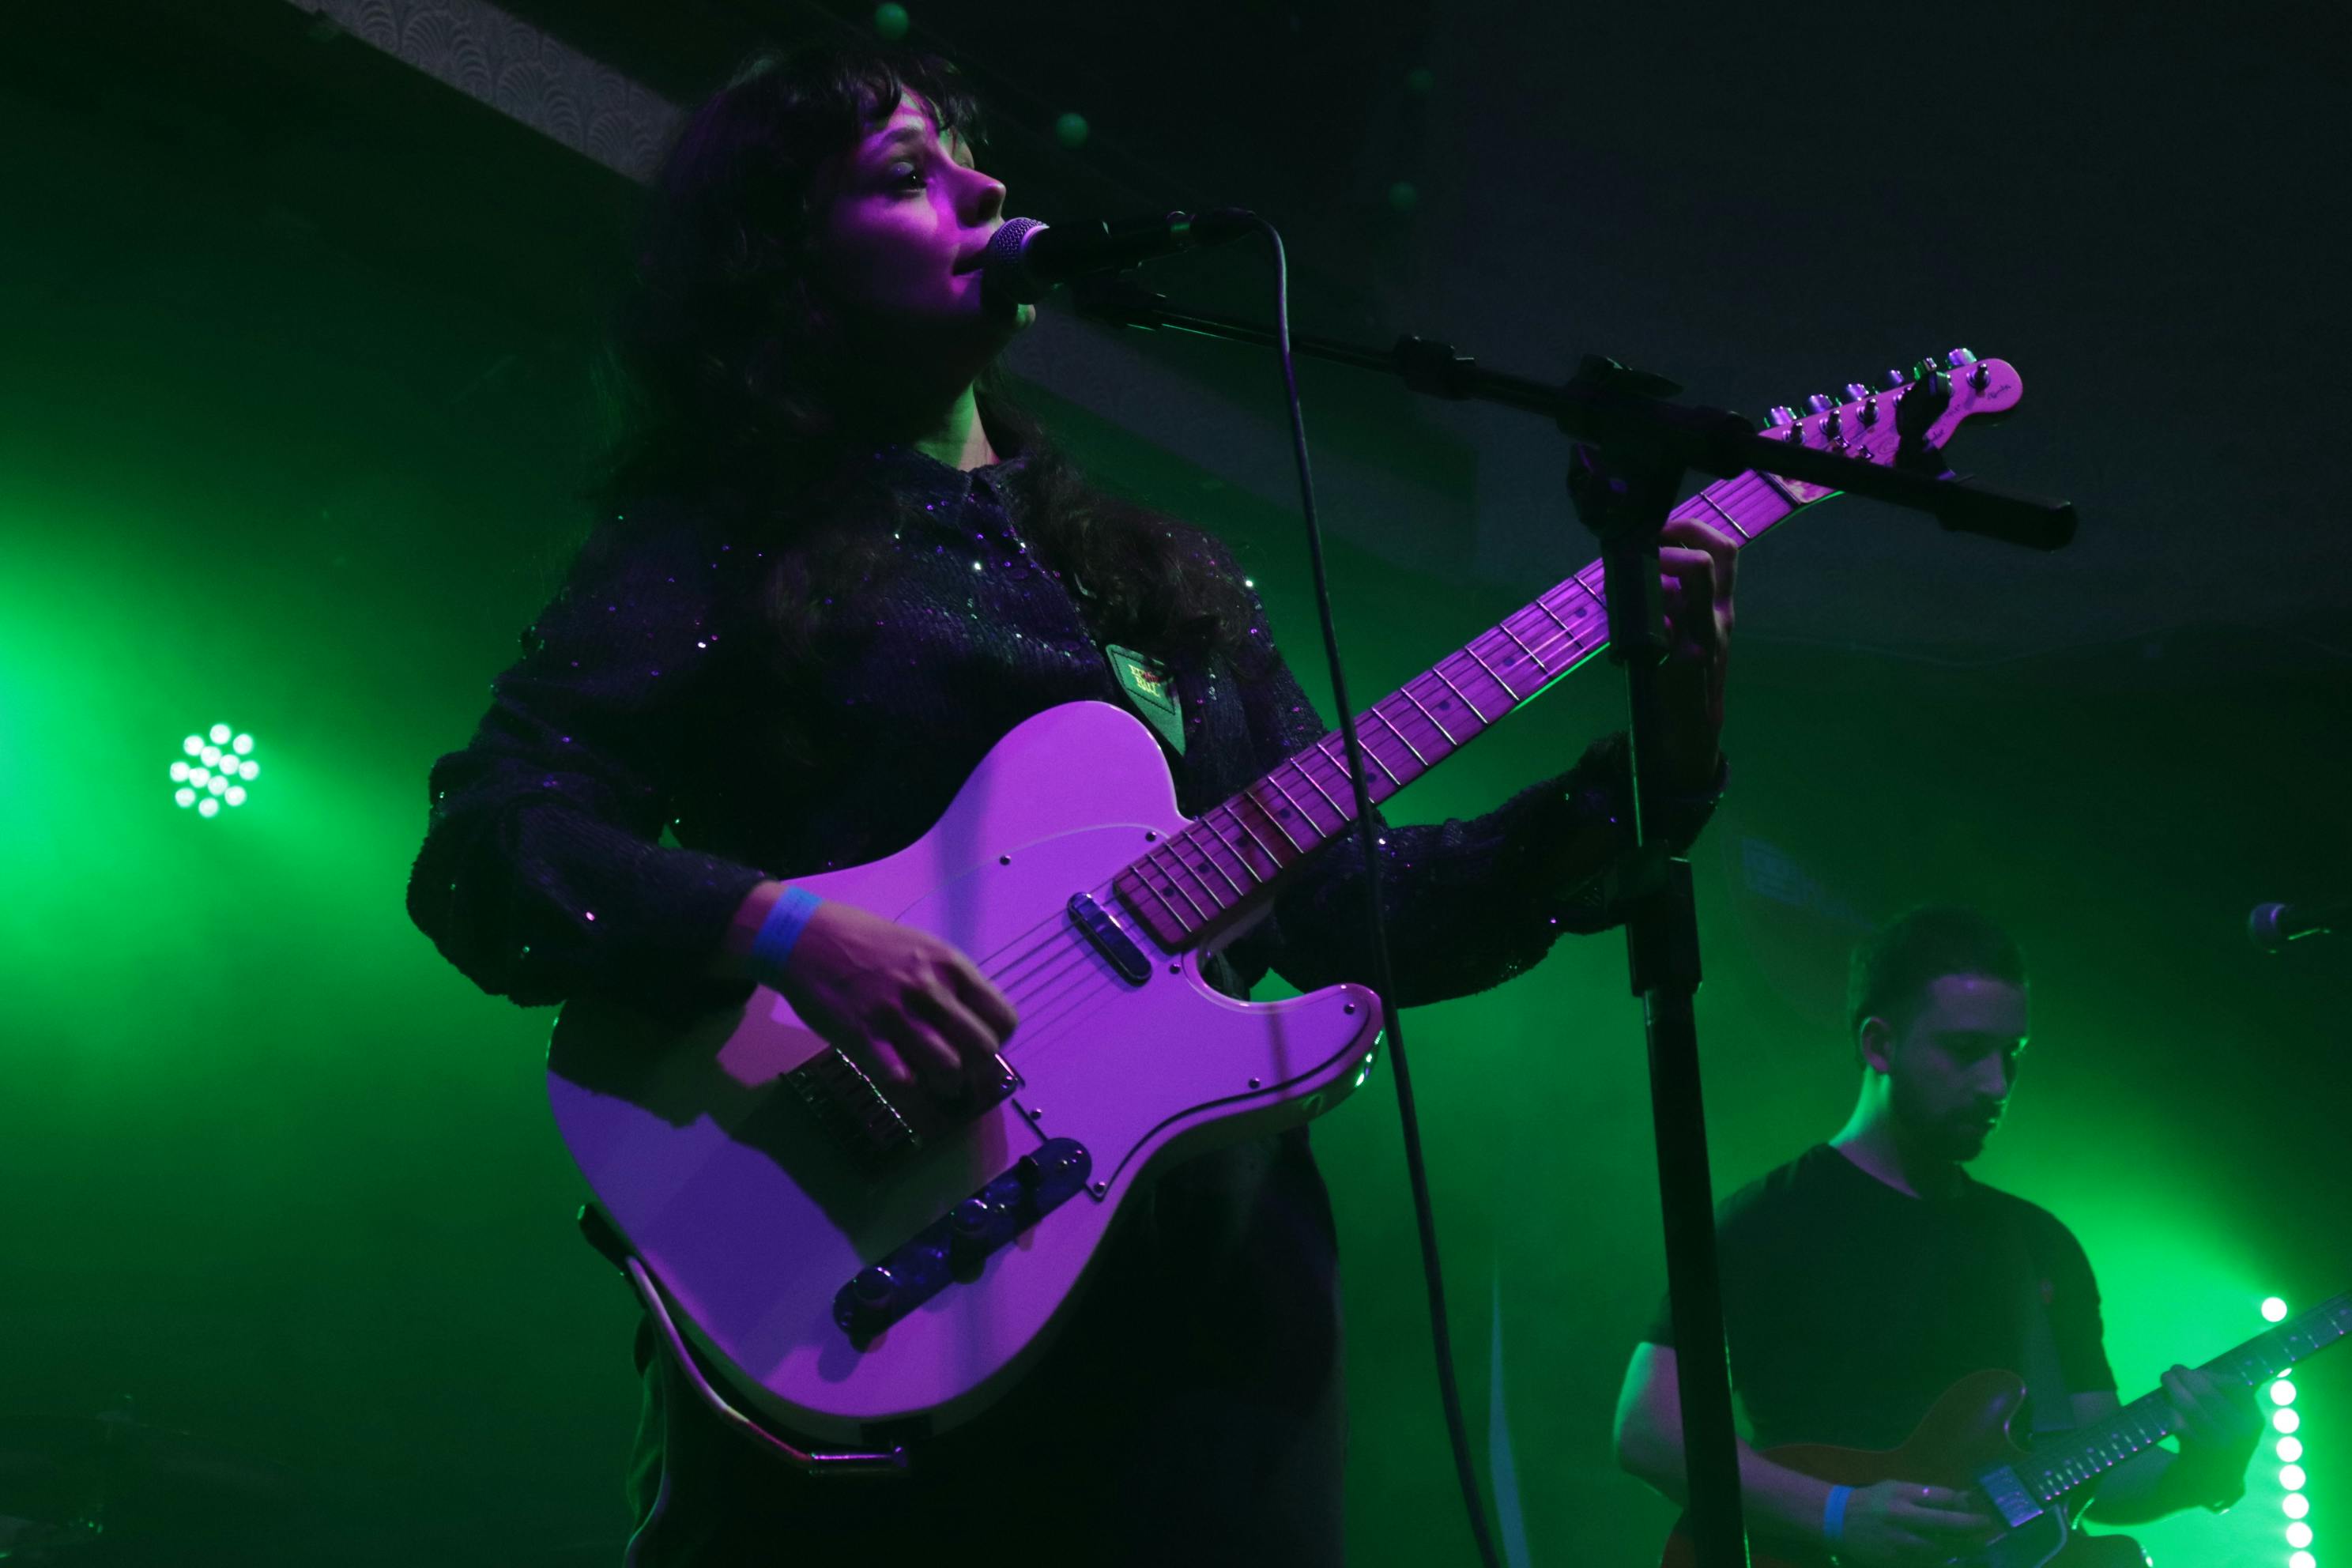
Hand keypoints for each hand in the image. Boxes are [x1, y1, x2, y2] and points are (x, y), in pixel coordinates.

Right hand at [767, 899, 1018, 1099]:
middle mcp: (929, 988)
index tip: (984, 1048)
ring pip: (948, 1070)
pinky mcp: (863, 1036)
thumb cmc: (865, 943)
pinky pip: (901, 1079)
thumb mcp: (921, 948)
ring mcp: (896, 1014)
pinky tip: (902, 1079)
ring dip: (946, 1085)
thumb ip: (950, 982)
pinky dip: (908, 1089)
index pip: (1003, 1017)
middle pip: (983, 1049)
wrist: (806, 938)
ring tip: (936, 1083)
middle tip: (964, 1074)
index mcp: (950, 965)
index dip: (999, 1041)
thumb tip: (975, 1022)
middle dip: (978, 1071)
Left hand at [1656, 513, 1736, 789]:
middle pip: (1710, 560)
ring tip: (1629, 590)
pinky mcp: (1687, 661)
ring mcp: (1705, 637)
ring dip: (1652, 582)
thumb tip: (1644, 561)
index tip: (1660, 530)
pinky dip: (1647, 618)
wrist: (1691, 728)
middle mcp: (1719, 617)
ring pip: (1684, 589)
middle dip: (1672, 545)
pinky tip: (1631, 628)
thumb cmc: (1684, 673)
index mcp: (1720, 605)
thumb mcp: (1687, 628)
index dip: (1690, 529)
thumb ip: (1673, 597)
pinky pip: (1664, 626)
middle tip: (1645, 551)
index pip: (1723, 550)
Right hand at [1834, 1479, 1999, 1566]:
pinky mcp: (1894, 1560)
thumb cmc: (1872, 1500)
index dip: (1964, 1505)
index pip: (1942, 1498)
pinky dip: (1939, 1561)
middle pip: (1946, 1523)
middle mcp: (1902, 1517)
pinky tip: (1949, 1559)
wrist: (1838, 1520)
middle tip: (1987, 1529)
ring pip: (1939, 1549)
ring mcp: (1898, 1541)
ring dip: (1960, 1549)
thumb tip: (1962, 1499)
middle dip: (1971, 1527)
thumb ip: (1927, 1495)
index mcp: (1902, 1495)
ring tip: (1976, 1549)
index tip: (1980, 1512)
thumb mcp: (1896, 1488)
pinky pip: (1924, 1562)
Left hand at [2161, 1363, 2261, 1502]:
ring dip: (2173, 1386)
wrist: (2211, 1482)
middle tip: (2174, 1369)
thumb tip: (2224, 1363)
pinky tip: (2167, 1403)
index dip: (2214, 1375)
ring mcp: (2217, 1443)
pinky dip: (2170, 1408)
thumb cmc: (2222, 1440)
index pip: (2236, 1386)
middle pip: (2207, 1391)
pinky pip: (2177, 1420)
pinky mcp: (2194, 1451)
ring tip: (2165, 1378)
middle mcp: (2239, 1433)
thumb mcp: (2237, 1421)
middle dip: (2186, 1375)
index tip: (2200, 1371)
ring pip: (2189, 1404)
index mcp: (2254, 1421)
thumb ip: (2232, 1396)